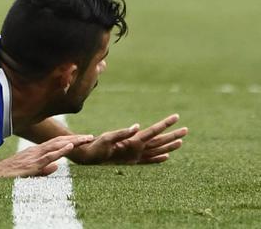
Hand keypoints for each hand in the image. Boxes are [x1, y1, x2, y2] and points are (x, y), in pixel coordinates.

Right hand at [0, 134, 93, 178]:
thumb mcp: (29, 171)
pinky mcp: (33, 163)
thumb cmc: (9, 174)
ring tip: (85, 139)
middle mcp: (36, 151)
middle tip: (90, 137)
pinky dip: (60, 150)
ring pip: (56, 145)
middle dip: (75, 138)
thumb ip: (44, 169)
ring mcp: (34, 156)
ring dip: (72, 141)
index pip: (55, 143)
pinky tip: (70, 146)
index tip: (82, 139)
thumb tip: (57, 167)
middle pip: (58, 141)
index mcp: (35, 152)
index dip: (70, 140)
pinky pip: (49, 155)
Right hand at [72, 114, 186, 165]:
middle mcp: (138, 151)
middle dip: (173, 135)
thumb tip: (138, 127)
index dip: (165, 124)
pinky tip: (167, 157)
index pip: (154, 132)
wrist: (91, 158)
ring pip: (158, 151)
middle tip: (186, 130)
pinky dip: (159, 158)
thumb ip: (123, 133)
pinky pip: (150, 160)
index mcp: (134, 143)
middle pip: (160, 142)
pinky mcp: (133, 161)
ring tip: (181, 142)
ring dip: (170, 146)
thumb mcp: (108, 136)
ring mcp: (137, 158)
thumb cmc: (97, 145)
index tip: (176, 117)